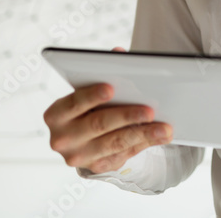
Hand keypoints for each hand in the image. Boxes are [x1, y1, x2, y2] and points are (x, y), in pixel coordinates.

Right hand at [44, 46, 173, 173]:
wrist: (82, 140)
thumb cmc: (88, 107)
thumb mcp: (88, 91)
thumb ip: (102, 71)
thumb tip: (118, 53)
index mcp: (56, 114)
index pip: (74, 102)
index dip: (92, 95)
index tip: (111, 87)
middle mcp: (62, 138)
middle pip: (98, 124)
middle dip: (126, 115)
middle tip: (150, 110)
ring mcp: (78, 156)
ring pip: (115, 143)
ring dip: (143, 134)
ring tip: (164, 128)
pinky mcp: (96, 167)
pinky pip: (123, 155)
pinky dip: (144, 143)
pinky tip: (160, 136)